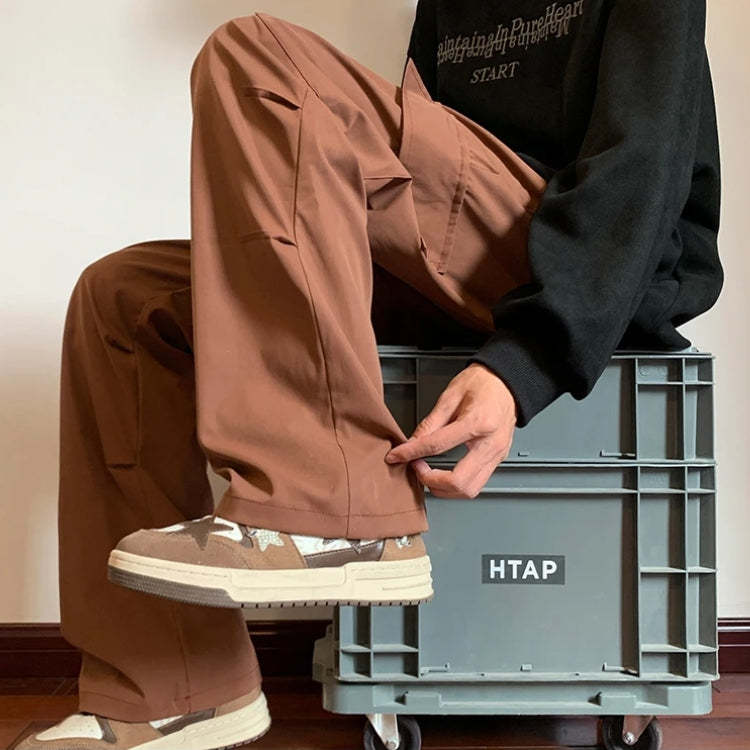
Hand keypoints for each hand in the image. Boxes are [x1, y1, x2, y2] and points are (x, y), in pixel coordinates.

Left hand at [384, 362, 516, 497]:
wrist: (507, 382)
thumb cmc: (483, 383)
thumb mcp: (451, 396)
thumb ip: (431, 423)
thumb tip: (413, 442)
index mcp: (478, 422)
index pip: (437, 446)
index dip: (411, 453)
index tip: (396, 456)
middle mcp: (491, 444)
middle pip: (458, 481)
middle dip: (431, 481)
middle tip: (416, 467)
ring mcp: (497, 455)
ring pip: (470, 490)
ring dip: (445, 489)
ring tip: (429, 473)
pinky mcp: (498, 460)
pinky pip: (477, 483)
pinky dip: (457, 485)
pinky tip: (444, 474)